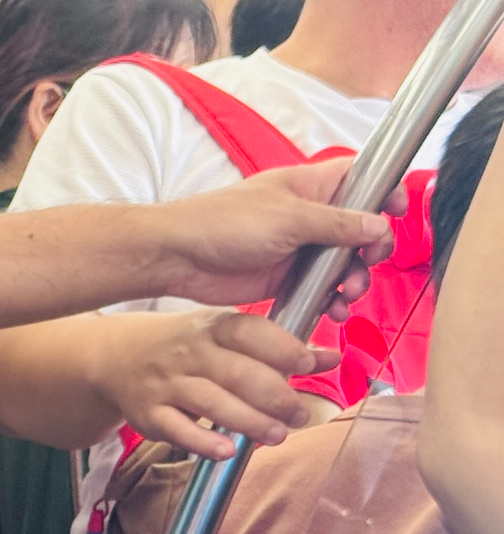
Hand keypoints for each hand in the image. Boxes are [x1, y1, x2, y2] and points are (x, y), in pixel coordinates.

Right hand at [88, 307, 337, 457]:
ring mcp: (166, 384)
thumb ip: (276, 347)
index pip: (250, 333)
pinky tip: (227, 451)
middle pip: (237, 373)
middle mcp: (188, 353)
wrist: (118, 355)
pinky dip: (202, 442)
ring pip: (212, 403)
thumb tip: (330, 358)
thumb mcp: (227, 334)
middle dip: (275, 396)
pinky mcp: (148, 413)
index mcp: (212, 328)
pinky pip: (176, 429)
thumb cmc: (186, 346)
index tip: (309, 363)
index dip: (282, 348)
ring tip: (276, 435)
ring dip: (249, 422)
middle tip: (299, 415)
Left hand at [157, 157, 395, 313]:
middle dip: (373, 248)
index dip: (385, 191)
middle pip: (362, 228)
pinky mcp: (285, 278)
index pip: (363, 177)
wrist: (179, 258)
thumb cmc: (224, 223)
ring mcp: (298, 249)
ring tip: (348, 293)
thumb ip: (337, 224)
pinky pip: (321, 289)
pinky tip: (334, 310)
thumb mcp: (288, 219)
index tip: (398, 209)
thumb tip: (379, 225)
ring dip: (355, 279)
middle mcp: (309, 216)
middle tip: (367, 261)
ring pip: (344, 263)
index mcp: (311, 186)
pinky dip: (332, 300)